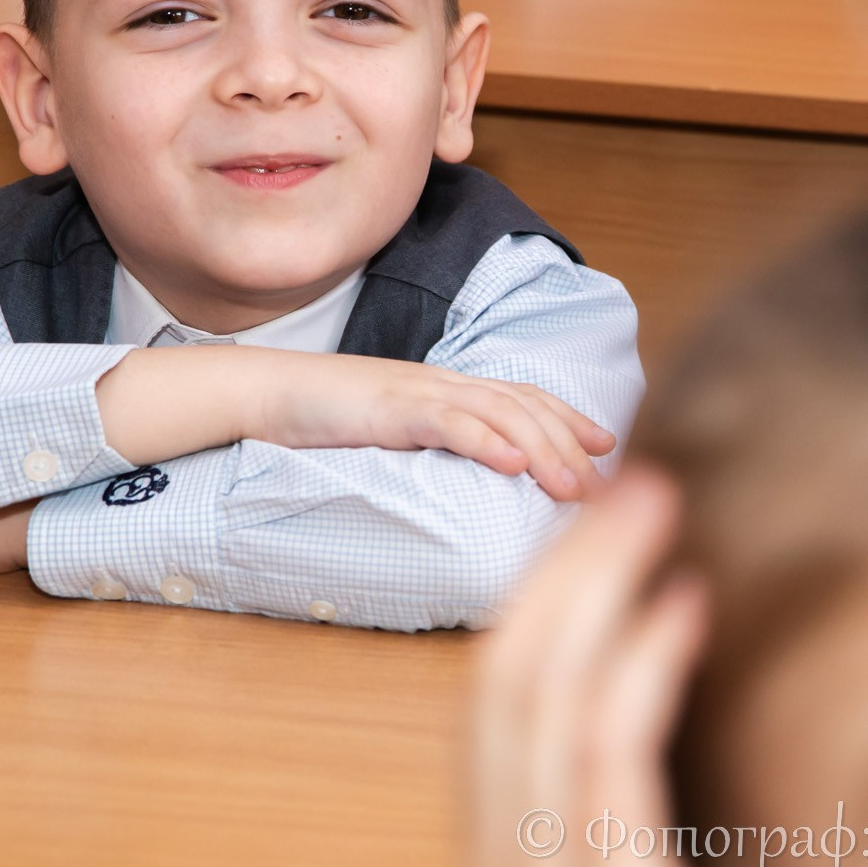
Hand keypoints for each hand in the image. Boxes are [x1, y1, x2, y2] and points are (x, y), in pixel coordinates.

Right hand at [96, 347, 614, 501]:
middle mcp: (439, 383)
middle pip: (523, 405)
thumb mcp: (387, 431)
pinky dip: (487, 439)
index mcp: (441, 389)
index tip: (607, 444)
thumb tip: (463, 470)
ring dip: (544, 447)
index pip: (519, 397)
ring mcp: (416, 391)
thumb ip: (426, 442)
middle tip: (607, 480)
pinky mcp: (389, 406)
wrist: (260, 390)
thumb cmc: (319, 417)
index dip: (566, 417)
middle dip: (569, 440)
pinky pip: (447, 421)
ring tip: (575, 483)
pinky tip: (514, 463)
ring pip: (498, 413)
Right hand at [469, 468, 714, 866]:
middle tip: (633, 485)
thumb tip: (630, 728)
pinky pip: (606, 742)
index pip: (495, 702)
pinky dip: (644, 655)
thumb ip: (603, 828)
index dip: (543, 600)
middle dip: (568, 563)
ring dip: (602, 574)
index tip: (596, 534)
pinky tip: (688, 603)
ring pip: (547, 687)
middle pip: (510, 672)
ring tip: (659, 506)